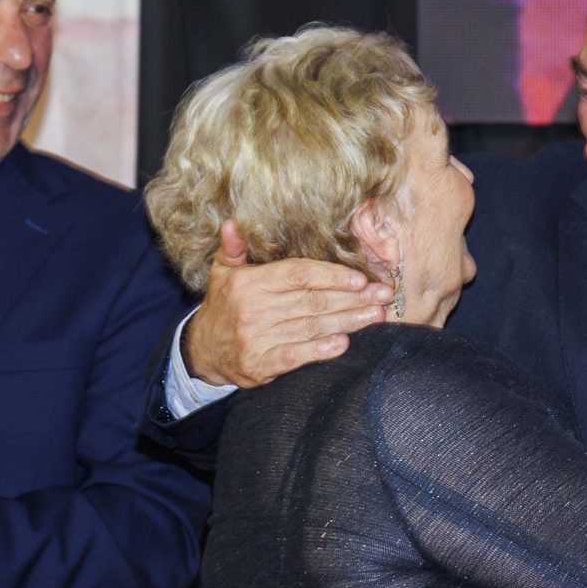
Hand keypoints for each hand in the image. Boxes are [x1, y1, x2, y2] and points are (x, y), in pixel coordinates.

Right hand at [185, 222, 393, 388]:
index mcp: (249, 283)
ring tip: (377, 315)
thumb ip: (234, 249)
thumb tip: (232, 223)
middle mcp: (254, 310)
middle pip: (312, 301)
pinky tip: (344, 342)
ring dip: (348, 322)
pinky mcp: (261, 364)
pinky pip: (296, 355)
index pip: (298, 275)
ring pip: (311, 327)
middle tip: (384, 295)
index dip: (331, 276)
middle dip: (352, 298)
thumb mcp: (223, 272)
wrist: (202, 350)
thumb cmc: (224, 305)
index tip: (360, 279)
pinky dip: (321, 350)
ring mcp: (257, 338)